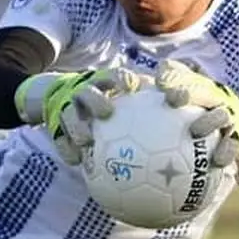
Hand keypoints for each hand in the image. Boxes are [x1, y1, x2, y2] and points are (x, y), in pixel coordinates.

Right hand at [15, 68, 146, 162]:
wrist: (61, 97)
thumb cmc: (108, 101)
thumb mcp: (125, 97)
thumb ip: (150, 102)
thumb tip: (184, 116)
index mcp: (103, 83)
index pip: (114, 77)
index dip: (123, 80)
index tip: (133, 87)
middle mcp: (84, 92)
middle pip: (88, 92)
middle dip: (96, 100)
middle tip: (106, 112)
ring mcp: (67, 107)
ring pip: (68, 114)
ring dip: (77, 126)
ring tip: (86, 142)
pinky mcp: (54, 123)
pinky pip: (59, 138)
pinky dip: (66, 148)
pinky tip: (75, 161)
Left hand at [154, 59, 238, 183]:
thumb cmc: (198, 128)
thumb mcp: (176, 122)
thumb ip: (148, 119)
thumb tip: (113, 130)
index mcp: (195, 88)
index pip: (180, 74)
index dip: (170, 74)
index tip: (157, 83)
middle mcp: (214, 97)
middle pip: (202, 88)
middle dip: (188, 89)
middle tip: (173, 99)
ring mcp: (230, 115)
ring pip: (221, 113)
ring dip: (209, 120)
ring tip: (196, 131)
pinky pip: (234, 143)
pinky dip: (226, 151)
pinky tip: (217, 161)